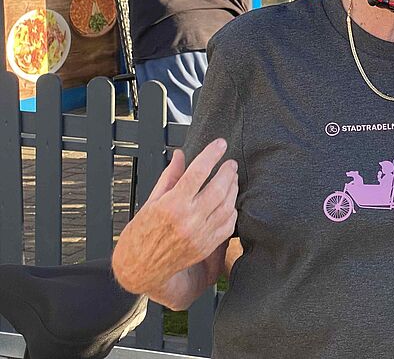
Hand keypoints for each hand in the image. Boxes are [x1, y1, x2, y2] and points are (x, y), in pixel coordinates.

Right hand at [112, 139, 237, 297]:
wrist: (140, 268)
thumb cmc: (141, 235)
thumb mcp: (151, 202)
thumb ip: (170, 177)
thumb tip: (180, 155)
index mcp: (171, 205)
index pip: (198, 172)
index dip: (211, 155)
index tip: (220, 144)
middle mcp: (188, 220)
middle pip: (218, 188)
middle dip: (227, 171)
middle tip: (230, 163)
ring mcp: (200, 234)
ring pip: (226, 206)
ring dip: (232, 189)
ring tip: (231, 178)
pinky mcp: (206, 246)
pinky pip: (228, 225)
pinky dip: (232, 210)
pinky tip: (229, 201)